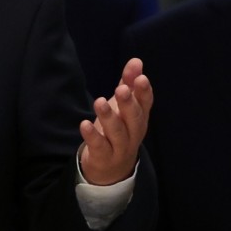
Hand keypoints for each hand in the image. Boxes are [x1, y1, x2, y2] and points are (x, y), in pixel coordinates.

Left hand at [79, 58, 151, 184]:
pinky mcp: (104, 157)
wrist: (112, 170)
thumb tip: (136, 61)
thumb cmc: (119, 130)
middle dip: (129, 104)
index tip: (141, 78)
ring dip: (109, 118)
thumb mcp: (123, 107)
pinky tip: (84, 124)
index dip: (144, 91)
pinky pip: (99, 147)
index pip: (146, 104)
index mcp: (140, 118)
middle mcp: (134, 133)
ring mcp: (120, 147)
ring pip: (118, 133)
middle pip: (134, 119)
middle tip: (121, 90)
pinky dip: (92, 136)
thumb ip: (128, 83)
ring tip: (99, 102)